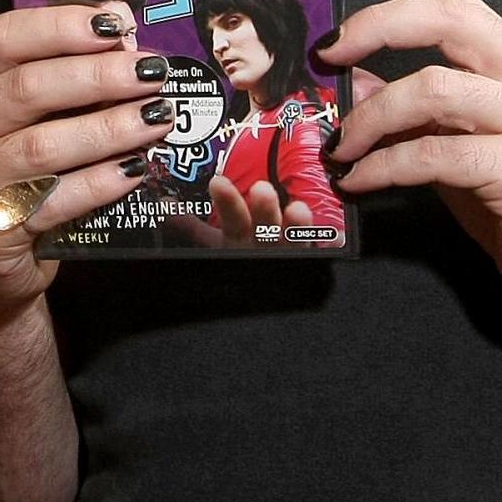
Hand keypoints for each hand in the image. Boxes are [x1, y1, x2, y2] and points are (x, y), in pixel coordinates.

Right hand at [0, 7, 175, 314]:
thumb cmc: (23, 169)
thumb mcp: (40, 113)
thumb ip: (73, 66)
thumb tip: (121, 20)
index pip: (3, 38)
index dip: (61, 26)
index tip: (117, 25)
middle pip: (26, 89)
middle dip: (97, 77)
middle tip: (152, 74)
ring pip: (41, 146)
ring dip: (107, 129)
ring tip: (156, 119)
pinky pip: (51, 200)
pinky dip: (98, 183)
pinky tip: (135, 171)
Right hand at [169, 176, 324, 248]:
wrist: (257, 319)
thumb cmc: (238, 262)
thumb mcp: (211, 248)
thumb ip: (190, 228)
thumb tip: (165, 206)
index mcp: (238, 241)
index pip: (230, 221)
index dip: (226, 203)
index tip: (218, 182)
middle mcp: (262, 249)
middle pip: (263, 230)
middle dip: (263, 212)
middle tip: (262, 190)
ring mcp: (286, 255)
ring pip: (291, 242)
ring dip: (295, 227)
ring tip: (299, 209)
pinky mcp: (307, 260)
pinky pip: (319, 253)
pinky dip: (326, 244)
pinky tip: (337, 235)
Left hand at [320, 0, 501, 303]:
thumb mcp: (455, 133)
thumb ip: (410, 100)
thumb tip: (348, 73)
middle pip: (444, 18)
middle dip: (374, 26)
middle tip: (325, 53)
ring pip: (433, 88)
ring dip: (371, 116)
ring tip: (340, 146)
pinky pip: (437, 154)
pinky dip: (386, 166)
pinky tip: (359, 180)